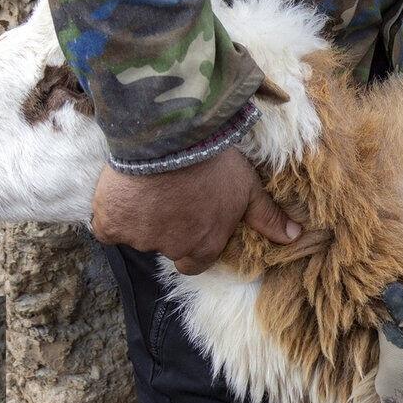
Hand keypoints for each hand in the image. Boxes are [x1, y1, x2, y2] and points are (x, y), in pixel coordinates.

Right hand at [92, 142, 300, 273]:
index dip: (191, 243)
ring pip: (136, 235)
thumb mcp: (248, 190)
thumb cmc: (215, 165)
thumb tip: (296, 237)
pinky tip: (120, 195)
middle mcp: (171, 249)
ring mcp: (139, 238)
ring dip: (139, 217)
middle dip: (165, 228)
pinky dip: (110, 215)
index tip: (189, 220)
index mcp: (204, 247)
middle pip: (165, 247)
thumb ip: (268, 218)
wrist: (171, 139)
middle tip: (168, 199)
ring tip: (149, 188)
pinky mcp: (110, 223)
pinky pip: (106, 228)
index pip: (195, 262)